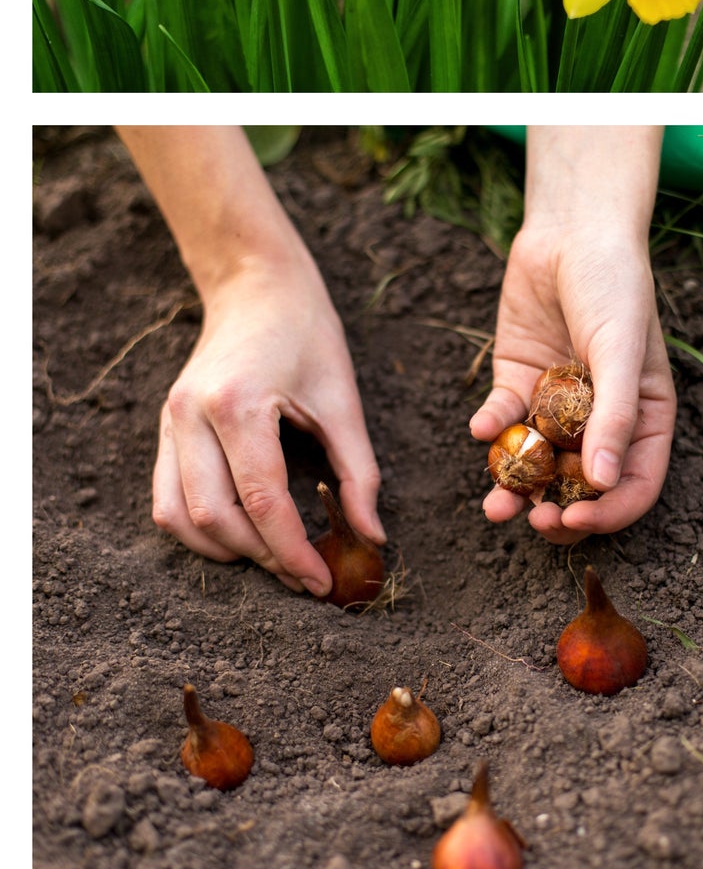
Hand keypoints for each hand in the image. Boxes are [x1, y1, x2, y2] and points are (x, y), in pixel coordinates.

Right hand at [152, 256, 383, 593]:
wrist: (258, 286)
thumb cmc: (308, 333)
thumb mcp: (344, 398)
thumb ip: (358, 471)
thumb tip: (372, 536)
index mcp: (238, 404)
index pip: (262, 500)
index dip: (292, 551)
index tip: (321, 582)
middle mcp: (191, 416)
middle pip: (215, 517)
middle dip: (262, 558)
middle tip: (305, 576)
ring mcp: (169, 422)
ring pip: (178, 517)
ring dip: (225, 551)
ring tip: (275, 559)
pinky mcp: (165, 428)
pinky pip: (167, 499)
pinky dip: (201, 529)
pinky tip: (242, 534)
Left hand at [470, 225, 674, 544]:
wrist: (572, 231)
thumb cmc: (615, 286)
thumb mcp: (622, 350)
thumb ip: (616, 416)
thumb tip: (604, 485)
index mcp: (644, 417)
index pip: (634, 484)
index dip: (608, 513)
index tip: (575, 520)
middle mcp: (602, 418)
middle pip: (582, 486)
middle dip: (557, 510)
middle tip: (532, 520)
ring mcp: (558, 404)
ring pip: (537, 464)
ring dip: (516, 488)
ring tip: (495, 504)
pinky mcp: (518, 382)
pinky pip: (504, 422)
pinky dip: (491, 431)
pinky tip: (482, 426)